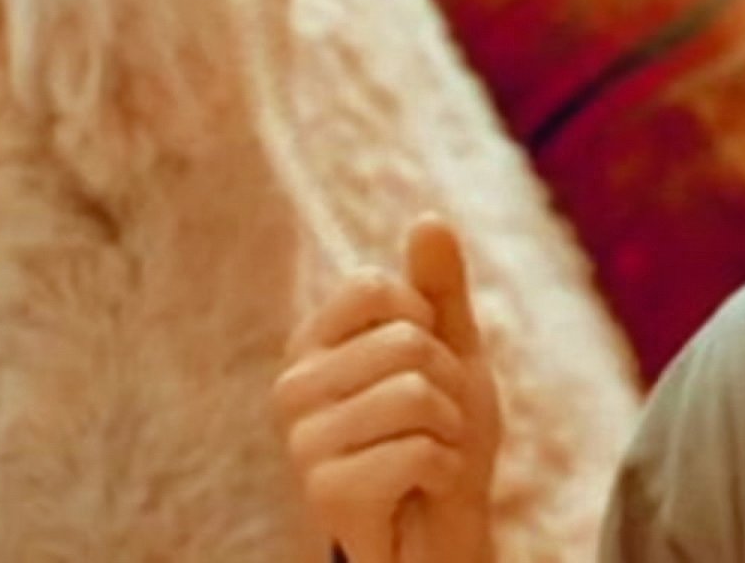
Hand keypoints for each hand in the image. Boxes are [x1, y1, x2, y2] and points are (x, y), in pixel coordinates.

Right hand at [274, 217, 502, 562]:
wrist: (442, 527)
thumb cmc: (441, 434)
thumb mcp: (452, 350)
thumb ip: (438, 288)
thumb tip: (428, 218)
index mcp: (312, 345)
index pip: (373, 287)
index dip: (423, 320)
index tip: (424, 360)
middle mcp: (293, 388)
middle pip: (406, 342)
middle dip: (447, 384)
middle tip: (432, 420)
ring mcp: (303, 442)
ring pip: (415, 394)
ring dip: (449, 429)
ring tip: (429, 452)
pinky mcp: (325, 492)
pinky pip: (420, 450)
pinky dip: (446, 469)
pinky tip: (424, 486)